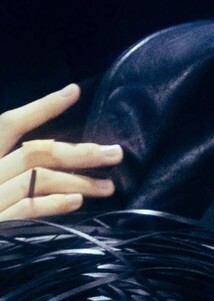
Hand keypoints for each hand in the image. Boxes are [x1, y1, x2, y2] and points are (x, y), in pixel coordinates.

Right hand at [0, 84, 123, 220]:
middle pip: (36, 153)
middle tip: (116, 154)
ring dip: (78, 180)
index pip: (11, 124)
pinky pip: (26, 209)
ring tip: (109, 186)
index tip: (74, 91)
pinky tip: (76, 202)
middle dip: (79, 151)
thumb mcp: (1, 185)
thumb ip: (22, 172)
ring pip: (37, 178)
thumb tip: (67, 166)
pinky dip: (52, 203)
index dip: (42, 107)